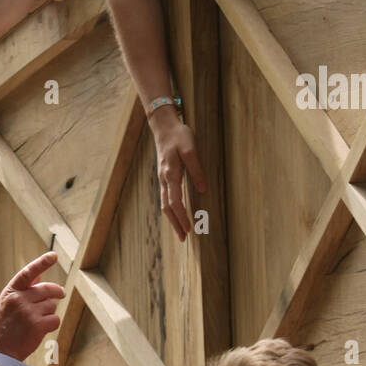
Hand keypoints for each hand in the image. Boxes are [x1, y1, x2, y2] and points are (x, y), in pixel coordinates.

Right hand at [0, 251, 65, 360]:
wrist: (0, 352)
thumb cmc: (4, 327)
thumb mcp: (7, 305)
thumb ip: (22, 290)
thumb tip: (38, 276)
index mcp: (10, 292)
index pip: (28, 273)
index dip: (41, 263)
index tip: (53, 256)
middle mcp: (19, 300)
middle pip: (47, 289)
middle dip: (56, 292)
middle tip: (61, 293)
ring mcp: (28, 312)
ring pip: (52, 305)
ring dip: (49, 312)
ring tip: (36, 322)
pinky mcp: (37, 325)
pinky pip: (55, 319)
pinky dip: (52, 324)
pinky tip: (41, 330)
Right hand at [149, 109, 207, 241]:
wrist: (164, 127)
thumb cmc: (179, 136)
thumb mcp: (191, 150)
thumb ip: (196, 170)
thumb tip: (202, 190)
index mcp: (171, 174)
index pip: (175, 202)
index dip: (182, 217)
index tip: (189, 229)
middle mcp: (164, 179)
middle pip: (167, 208)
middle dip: (175, 224)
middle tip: (184, 238)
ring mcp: (162, 179)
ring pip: (164, 204)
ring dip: (172, 219)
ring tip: (180, 231)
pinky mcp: (164, 177)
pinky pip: (165, 198)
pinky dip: (170, 210)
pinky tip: (175, 214)